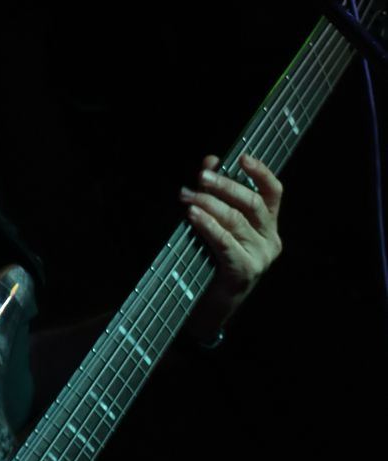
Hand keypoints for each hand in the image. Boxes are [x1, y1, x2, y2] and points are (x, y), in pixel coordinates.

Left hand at [181, 152, 282, 337]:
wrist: (212, 303)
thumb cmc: (213, 257)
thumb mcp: (217, 221)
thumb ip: (216, 190)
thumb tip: (211, 160)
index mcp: (268, 224)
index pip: (273, 192)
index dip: (260, 172)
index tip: (242, 157)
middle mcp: (270, 239)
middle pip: (252, 202)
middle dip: (224, 186)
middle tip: (200, 177)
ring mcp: (260, 256)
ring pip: (236, 220)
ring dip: (208, 204)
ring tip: (187, 196)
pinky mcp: (245, 271)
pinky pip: (225, 242)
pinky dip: (208, 225)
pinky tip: (193, 216)